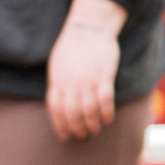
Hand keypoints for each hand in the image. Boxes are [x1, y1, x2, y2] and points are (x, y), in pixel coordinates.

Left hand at [46, 0, 125, 140]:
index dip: (60, 125)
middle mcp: (71, 83)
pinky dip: (106, 112)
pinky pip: (105, 100)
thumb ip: (58, 83)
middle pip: (72, 113)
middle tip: (83, 135)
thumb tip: (59, 102)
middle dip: (77, 128)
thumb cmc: (72, 46)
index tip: (65, 136)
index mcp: (57, 81)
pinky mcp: (103, 76)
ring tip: (95, 129)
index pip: (55, 110)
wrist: (88, 28)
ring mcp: (87, 80)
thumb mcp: (57, 65)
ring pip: (88, 110)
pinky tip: (108, 118)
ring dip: (92, 123)